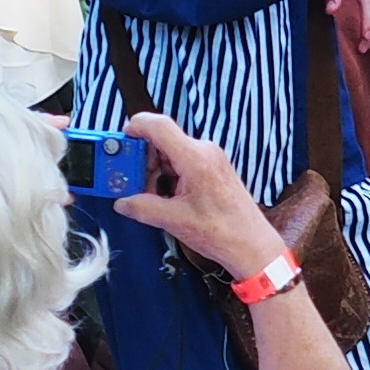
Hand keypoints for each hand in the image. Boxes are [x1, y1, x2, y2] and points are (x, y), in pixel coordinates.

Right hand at [115, 112, 290, 283]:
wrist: (250, 243)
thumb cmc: (222, 231)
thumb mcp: (173, 220)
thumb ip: (142, 207)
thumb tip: (122, 201)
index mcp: (195, 157)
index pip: (159, 126)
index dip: (135, 128)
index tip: (119, 140)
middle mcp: (204, 151)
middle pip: (161, 141)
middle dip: (141, 160)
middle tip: (128, 182)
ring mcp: (209, 158)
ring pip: (169, 153)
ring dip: (153, 171)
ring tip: (149, 197)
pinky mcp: (211, 168)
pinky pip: (181, 162)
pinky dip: (167, 176)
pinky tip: (164, 198)